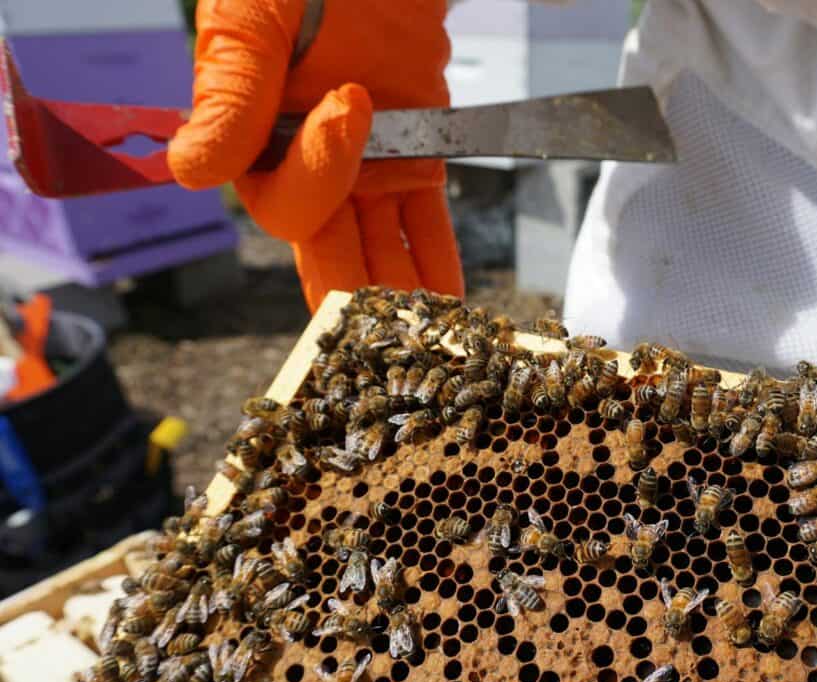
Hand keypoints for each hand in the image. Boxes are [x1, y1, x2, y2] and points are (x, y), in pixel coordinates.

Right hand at [168, 0, 463, 310]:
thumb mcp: (253, 20)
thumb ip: (232, 92)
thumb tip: (191, 168)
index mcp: (255, 145)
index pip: (287, 200)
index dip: (319, 171)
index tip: (349, 103)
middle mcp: (305, 171)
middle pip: (330, 251)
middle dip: (360, 297)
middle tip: (390, 339)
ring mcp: (364, 172)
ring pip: (381, 250)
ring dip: (406, 296)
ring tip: (433, 342)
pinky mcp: (414, 162)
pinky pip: (425, 224)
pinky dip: (439, 262)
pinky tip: (452, 306)